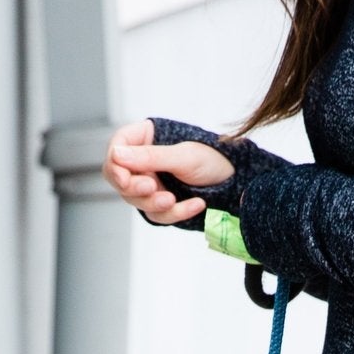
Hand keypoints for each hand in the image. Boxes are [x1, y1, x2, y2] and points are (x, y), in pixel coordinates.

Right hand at [102, 120, 235, 224]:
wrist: (238, 183)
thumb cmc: (214, 160)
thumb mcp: (183, 157)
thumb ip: (150, 156)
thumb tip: (117, 153)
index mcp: (146, 138)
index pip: (117, 148)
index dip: (115, 165)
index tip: (125, 178)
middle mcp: (144, 161)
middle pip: (120, 179)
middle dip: (135, 188)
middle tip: (152, 187)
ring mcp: (151, 184)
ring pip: (136, 201)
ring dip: (154, 203)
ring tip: (173, 200)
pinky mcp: (161, 204)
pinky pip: (157, 215)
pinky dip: (175, 213)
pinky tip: (195, 206)